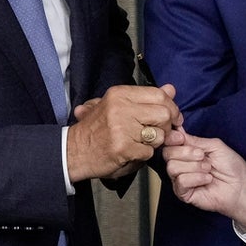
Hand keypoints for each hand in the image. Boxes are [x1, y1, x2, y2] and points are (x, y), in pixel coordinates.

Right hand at [67, 84, 181, 180]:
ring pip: (160, 135)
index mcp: (120, 94)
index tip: (173, 117)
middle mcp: (121, 108)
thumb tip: (171, 89)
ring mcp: (122, 128)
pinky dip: (144, 156)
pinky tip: (131, 153)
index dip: (172, 108)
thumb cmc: (95, 129)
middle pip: (164, 114)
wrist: (72, 151)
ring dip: (155, 143)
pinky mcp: (123, 148)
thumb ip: (145, 98)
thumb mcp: (117, 106)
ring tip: (140, 143)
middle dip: (168, 126)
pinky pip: (149, 152)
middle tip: (160, 133)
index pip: (159, 95)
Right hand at [162, 128, 245, 228]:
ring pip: (172, 167)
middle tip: (203, 156)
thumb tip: (178, 131)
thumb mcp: (215, 146)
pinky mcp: (183, 193)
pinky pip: (180, 181)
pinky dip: (196, 178)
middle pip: (168, 154)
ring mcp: (181, 179)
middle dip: (186, 153)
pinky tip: (207, 179)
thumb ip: (195, 140)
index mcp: (188, 152)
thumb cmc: (231, 167)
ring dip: (194, 166)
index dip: (172, 139)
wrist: (240, 187)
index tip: (181, 138)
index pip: (169, 143)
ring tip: (208, 169)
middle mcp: (182, 165)